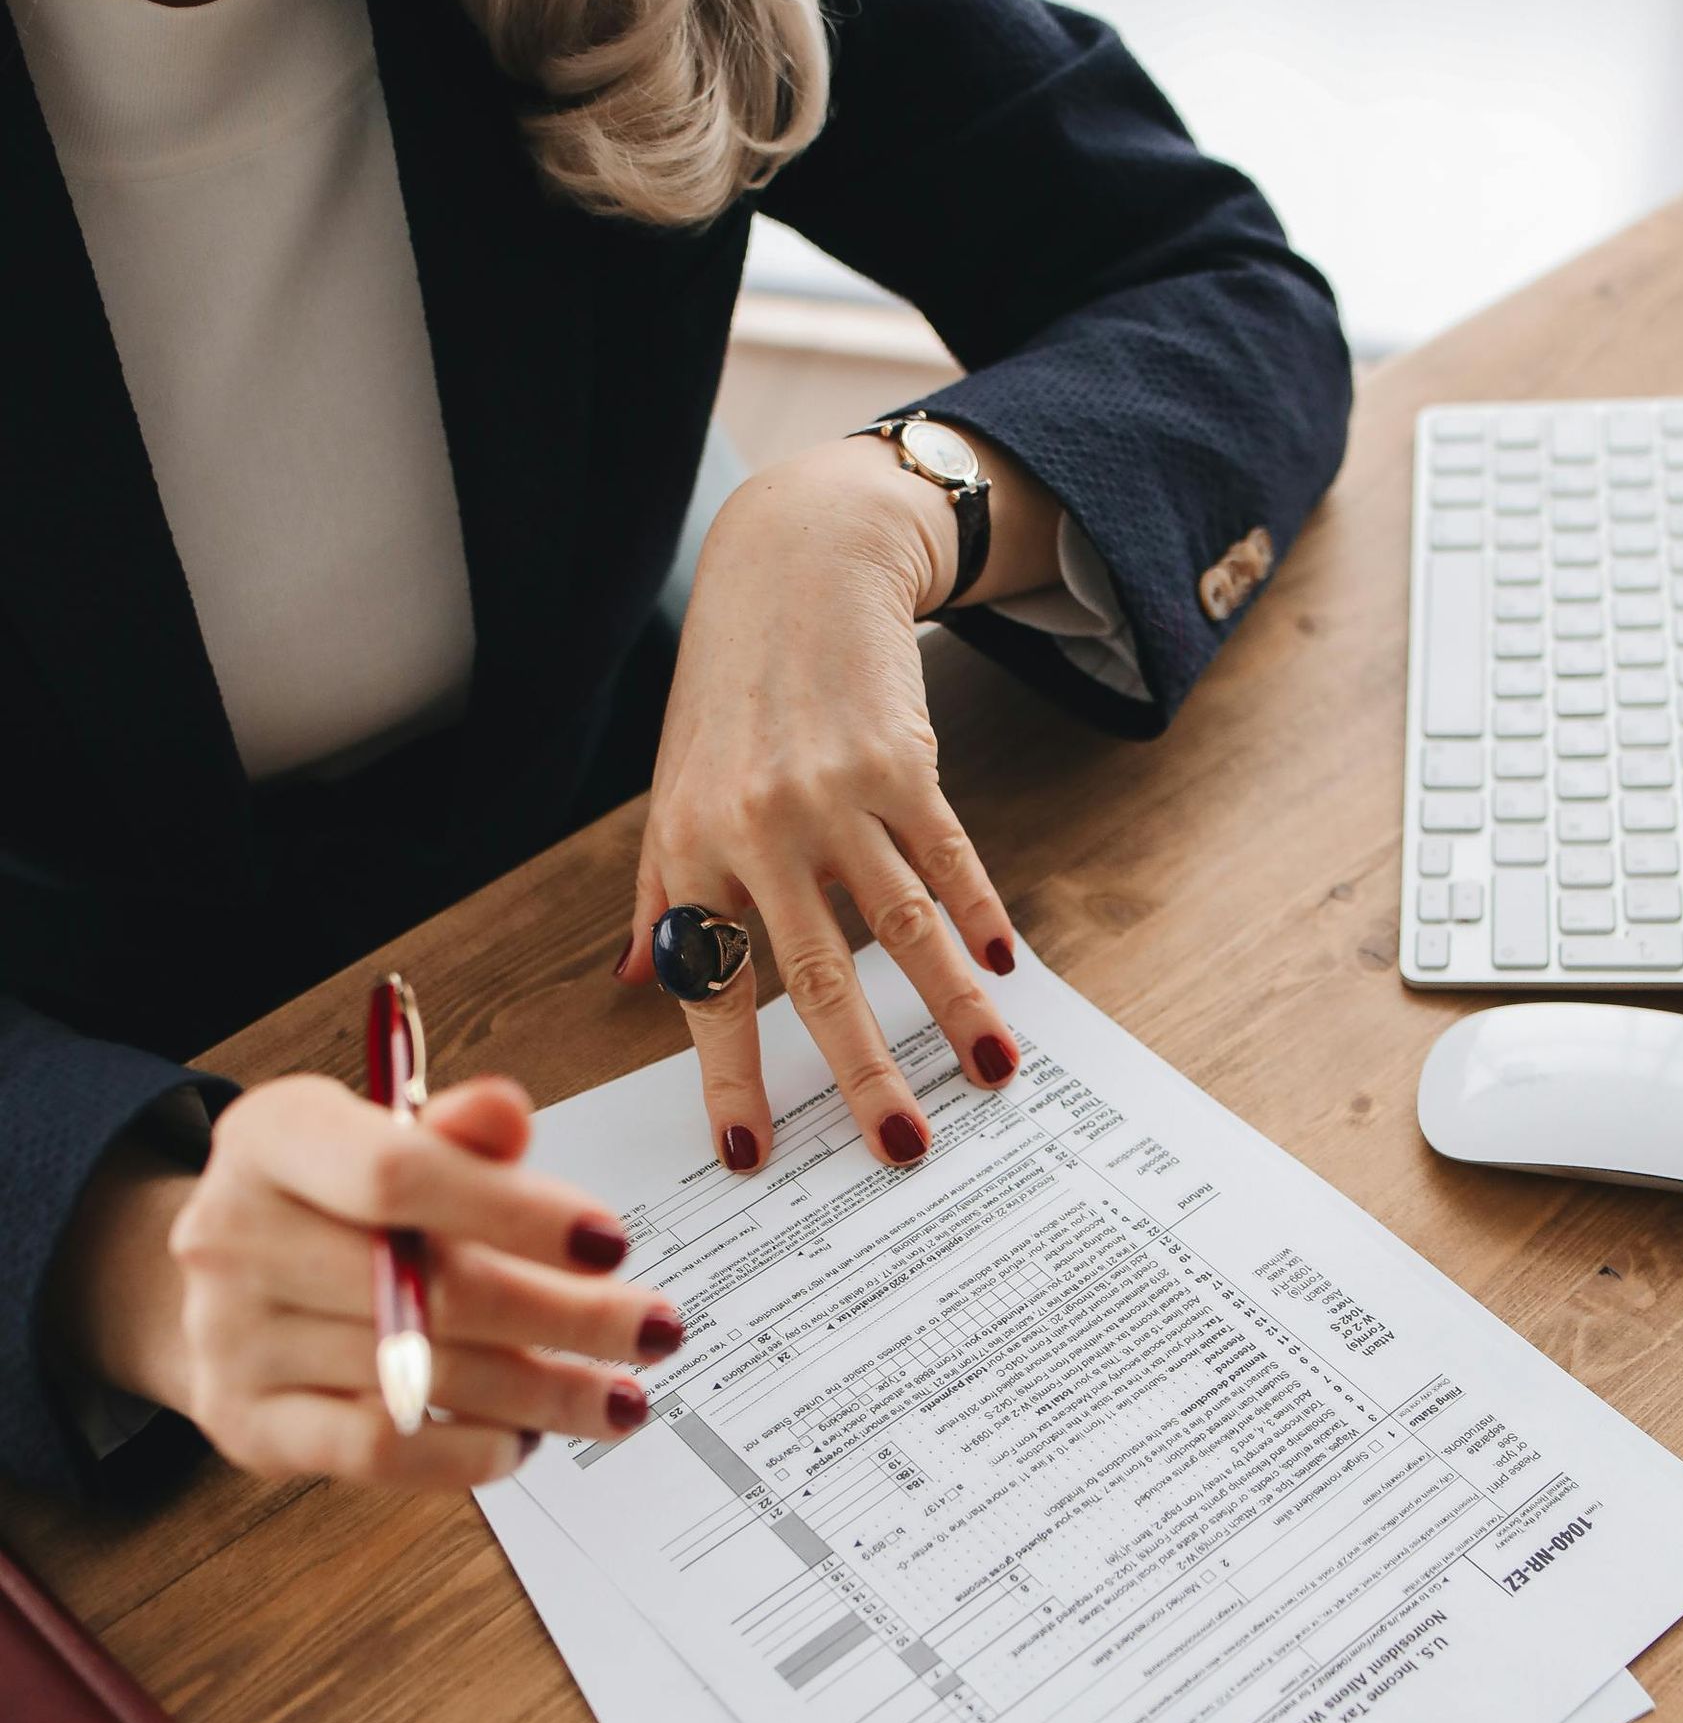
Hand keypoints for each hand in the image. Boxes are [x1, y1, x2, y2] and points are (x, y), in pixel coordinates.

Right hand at [48, 1074, 682, 1489]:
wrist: (224, 1278)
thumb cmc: (336, 1199)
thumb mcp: (386, 1135)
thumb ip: (458, 1133)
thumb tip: (508, 1115)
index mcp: (273, 1136)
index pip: (398, 1174)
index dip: (515, 1211)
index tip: (613, 1243)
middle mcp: (233, 1233)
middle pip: (429, 1289)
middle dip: (565, 1317)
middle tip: (656, 1330)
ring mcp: (230, 1337)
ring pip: (418, 1376)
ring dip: (540, 1393)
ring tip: (618, 1397)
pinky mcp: (247, 1425)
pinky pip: (375, 1452)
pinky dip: (465, 1452)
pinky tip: (525, 1439)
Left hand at [618, 438, 1032, 1169]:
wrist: (796, 566)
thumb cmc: (727, 693)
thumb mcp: (672, 788)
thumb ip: (657, 892)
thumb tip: (635, 980)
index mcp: (689, 849)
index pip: (709, 987)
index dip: (729, 1077)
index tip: (752, 1156)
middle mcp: (756, 828)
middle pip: (815, 974)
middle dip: (859, 1070)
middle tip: (899, 1147)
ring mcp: (833, 794)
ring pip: (900, 923)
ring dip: (951, 1005)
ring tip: (993, 1070)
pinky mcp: (902, 761)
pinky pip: (948, 857)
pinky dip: (980, 915)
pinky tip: (1006, 970)